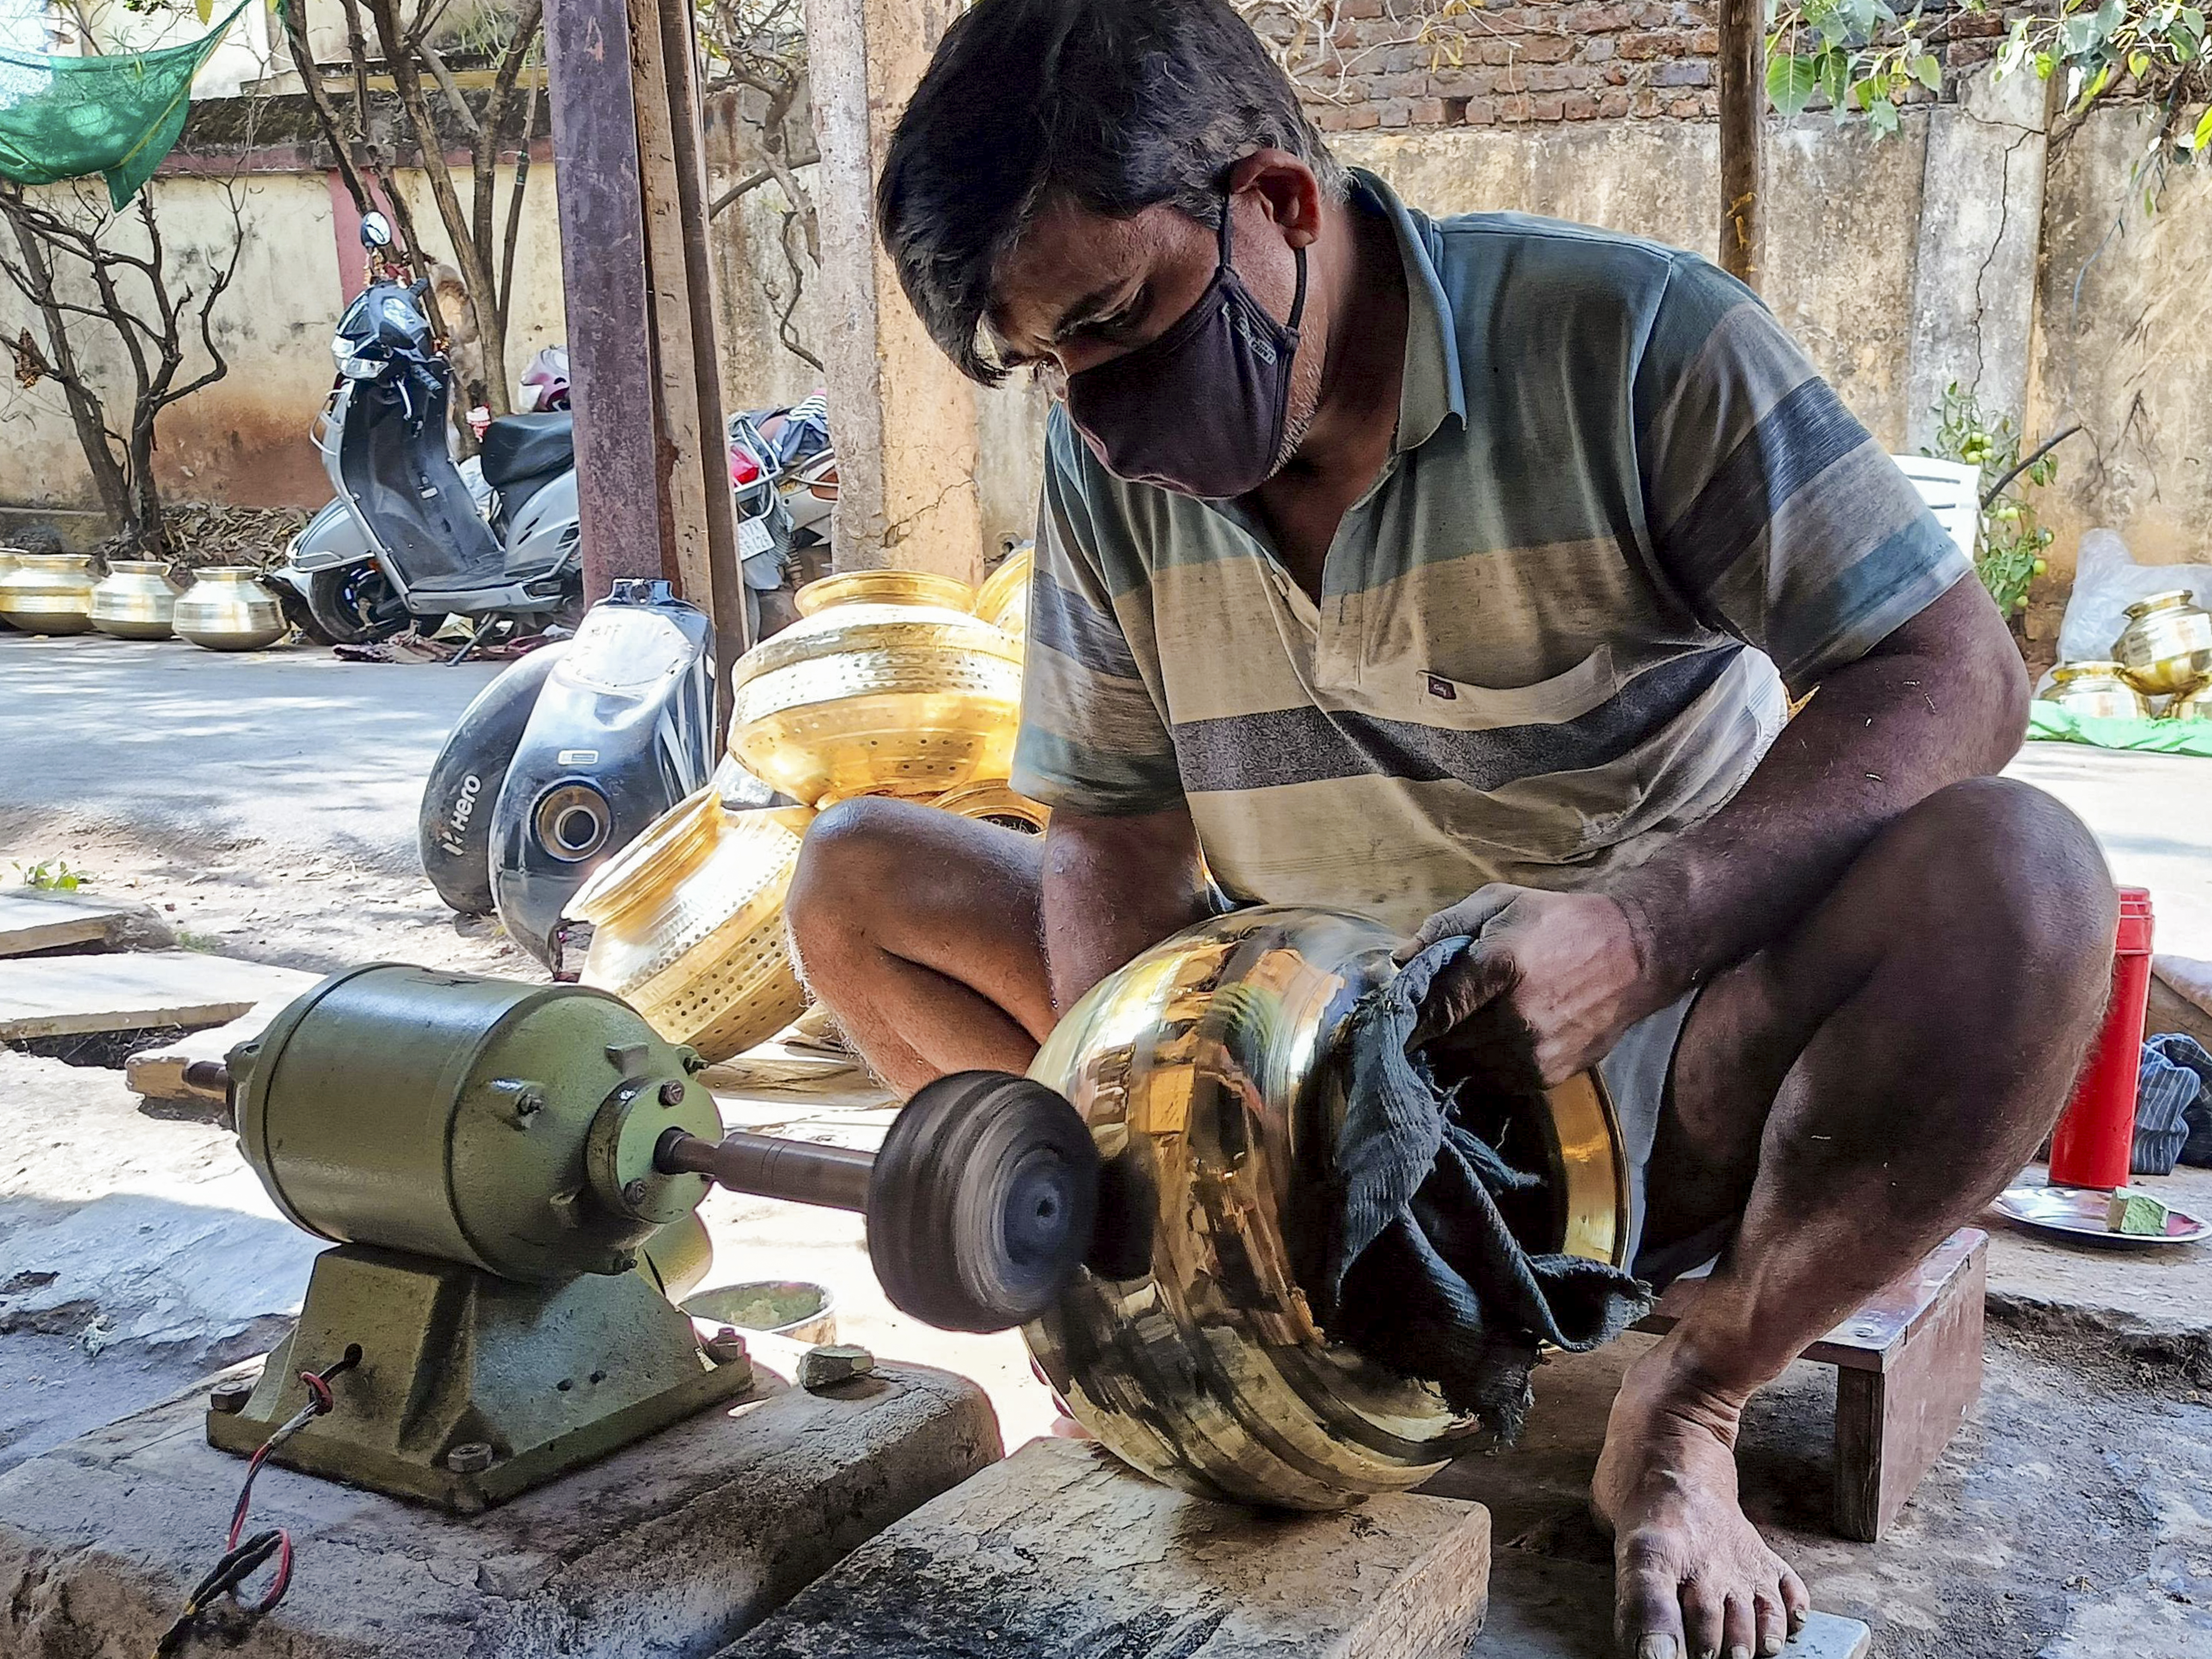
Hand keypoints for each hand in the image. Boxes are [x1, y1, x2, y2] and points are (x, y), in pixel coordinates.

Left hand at [1395, 884, 1658, 1087]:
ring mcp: (1534, 1051)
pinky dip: (1485, 1063)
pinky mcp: (1548, 1075)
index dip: (1409, 1014)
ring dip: (1456, 1049)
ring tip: (1467, 1023)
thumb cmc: (1562, 922)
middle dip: (1431, 1029)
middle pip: (1445, 1040)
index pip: (1435, 1006)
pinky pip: (1494, 1079)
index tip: (1393, 1014)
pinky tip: (1495, 1037)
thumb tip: (1400, 959)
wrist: (1636, 955)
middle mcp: (1516, 1016)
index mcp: (1501, 965)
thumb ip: (1446, 927)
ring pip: (1465, 1064)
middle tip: (1431, 1014)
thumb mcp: (1502, 903)